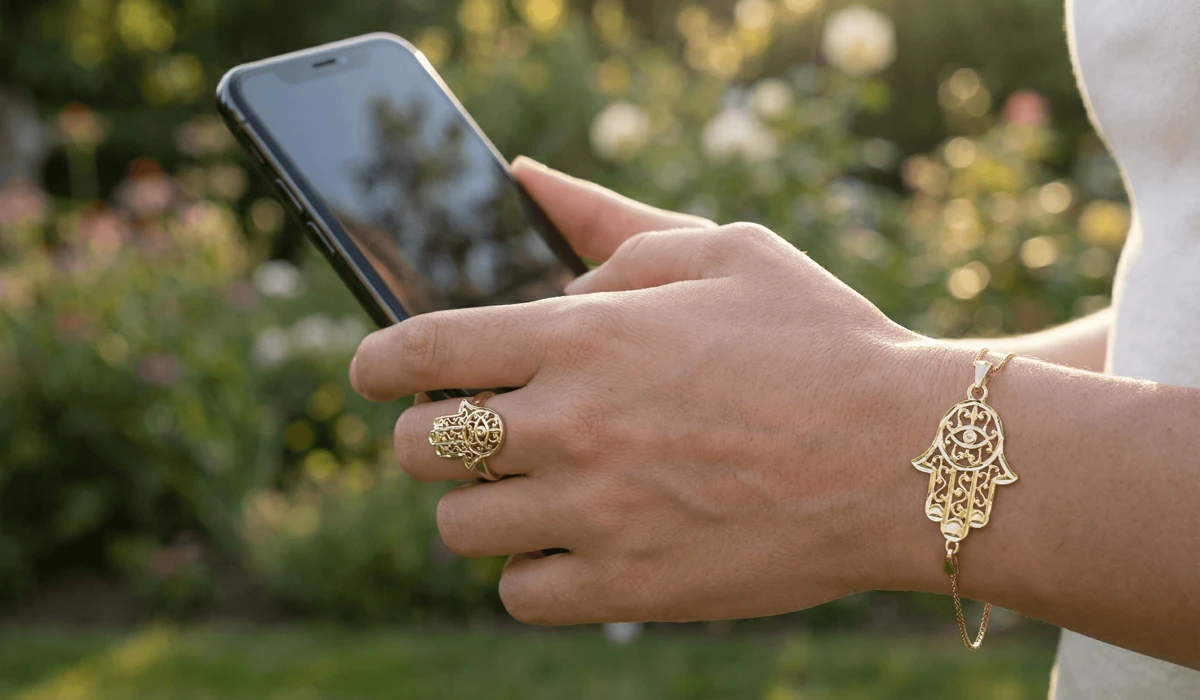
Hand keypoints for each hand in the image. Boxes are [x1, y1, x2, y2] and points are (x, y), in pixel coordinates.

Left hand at [350, 158, 932, 623]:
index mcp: (585, 337)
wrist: (909, 458)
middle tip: (469, 432)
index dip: (372, 362)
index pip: (421, 348)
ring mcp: (595, 514)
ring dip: (480, 506)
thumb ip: (611, 222)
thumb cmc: (822, 342)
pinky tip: (573, 545)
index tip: (366, 374)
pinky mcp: (630, 588)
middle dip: (425, 437)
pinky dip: (530, 573)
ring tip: (533, 490)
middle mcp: (571, 426)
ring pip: (460, 528)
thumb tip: (526, 185)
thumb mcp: (725, 249)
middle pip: (420, 448)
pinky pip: (520, 595)